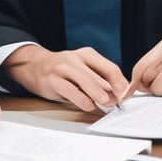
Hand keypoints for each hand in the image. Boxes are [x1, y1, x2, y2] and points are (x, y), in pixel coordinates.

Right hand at [2, 44, 128, 111]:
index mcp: (87, 55)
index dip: (121, 83)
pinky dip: (81, 99)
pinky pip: (70, 90)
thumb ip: (98, 81)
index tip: (127, 95)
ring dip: (98, 93)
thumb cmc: (63, 71)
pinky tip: (88, 106)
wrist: (34, 66)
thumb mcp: (82, 71)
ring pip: (85, 80)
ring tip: (107, 102)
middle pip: (99, 75)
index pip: (110, 68)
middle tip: (119, 102)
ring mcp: (63, 68)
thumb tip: (117, 96)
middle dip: (111, 91)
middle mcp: (75, 58)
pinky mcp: (52, 79)